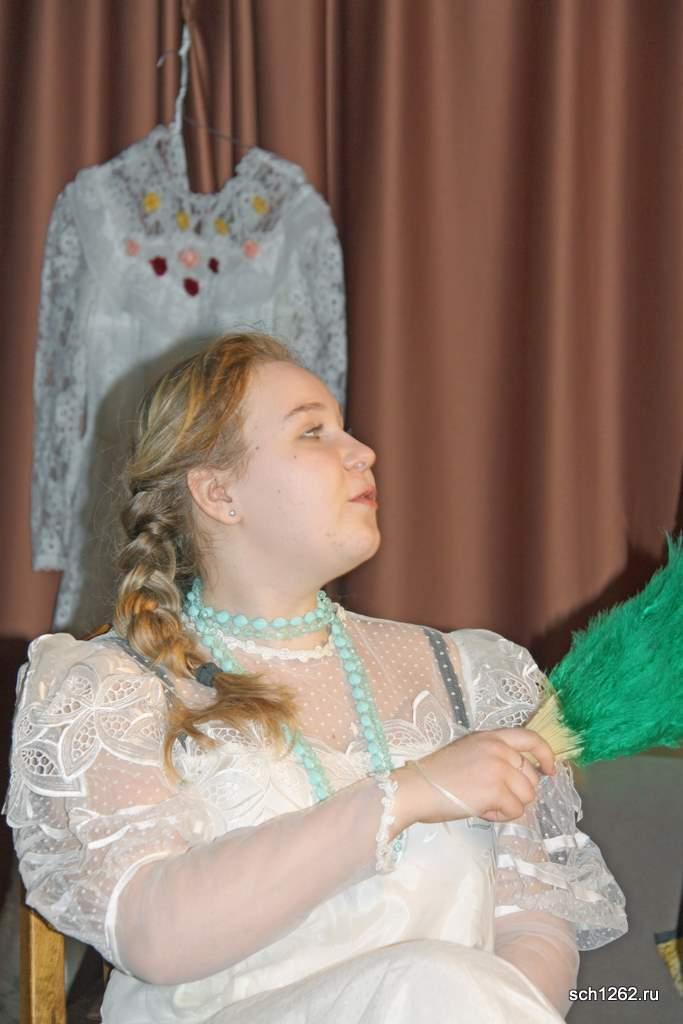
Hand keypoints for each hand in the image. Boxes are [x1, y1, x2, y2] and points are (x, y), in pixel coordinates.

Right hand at [392, 727, 555, 827]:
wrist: (417, 787)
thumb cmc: (437, 774)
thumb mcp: (469, 752)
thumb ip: (495, 757)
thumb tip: (519, 776)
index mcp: (492, 737)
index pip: (531, 738)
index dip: (545, 755)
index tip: (549, 770)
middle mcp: (500, 749)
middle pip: (531, 777)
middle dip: (518, 792)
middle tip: (493, 798)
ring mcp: (499, 769)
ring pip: (527, 797)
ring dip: (508, 806)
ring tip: (483, 803)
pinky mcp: (497, 790)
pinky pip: (515, 811)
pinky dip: (500, 816)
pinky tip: (480, 810)